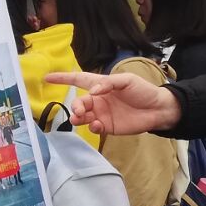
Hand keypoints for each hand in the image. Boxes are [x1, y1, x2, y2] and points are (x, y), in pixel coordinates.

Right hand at [43, 71, 180, 135]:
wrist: (158, 109)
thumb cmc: (143, 91)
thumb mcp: (127, 81)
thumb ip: (109, 83)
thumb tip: (93, 91)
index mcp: (101, 85)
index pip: (78, 80)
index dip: (63, 78)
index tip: (47, 77)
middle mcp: (98, 100)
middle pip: (79, 102)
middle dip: (75, 106)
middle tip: (79, 110)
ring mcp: (102, 114)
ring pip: (82, 116)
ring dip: (78, 117)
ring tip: (80, 119)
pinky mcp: (108, 127)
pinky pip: (93, 127)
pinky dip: (92, 126)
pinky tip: (98, 125)